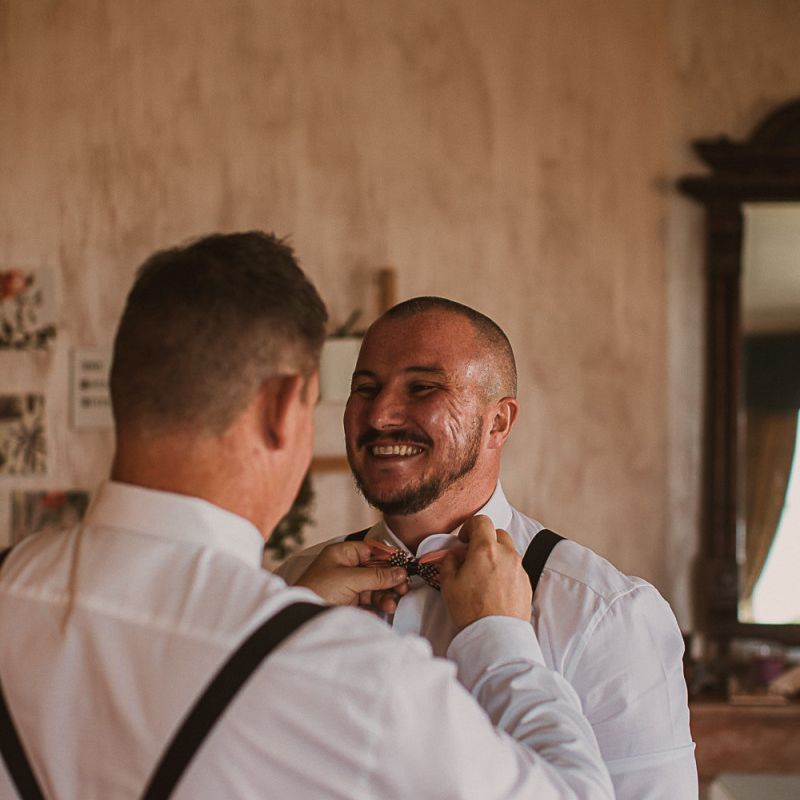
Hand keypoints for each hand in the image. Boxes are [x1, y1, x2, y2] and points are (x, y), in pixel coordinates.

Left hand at [295, 540, 407, 606]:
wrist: (300, 618)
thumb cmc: (318, 590)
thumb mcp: (350, 579)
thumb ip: (377, 576)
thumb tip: (400, 572)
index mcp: (342, 554)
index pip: (370, 551)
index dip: (387, 559)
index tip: (403, 567)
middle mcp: (345, 568)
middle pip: (375, 571)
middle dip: (389, 580)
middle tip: (403, 588)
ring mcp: (346, 587)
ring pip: (373, 588)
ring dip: (385, 595)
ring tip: (390, 605)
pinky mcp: (347, 604)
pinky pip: (368, 603)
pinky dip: (376, 607)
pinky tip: (382, 611)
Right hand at [439, 515, 531, 629]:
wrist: (496, 636)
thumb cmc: (471, 610)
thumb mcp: (448, 584)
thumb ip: (449, 562)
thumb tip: (454, 556)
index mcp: (486, 550)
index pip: (482, 521)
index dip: (470, 527)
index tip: (463, 540)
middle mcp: (507, 554)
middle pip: (497, 534)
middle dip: (484, 540)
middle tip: (472, 556)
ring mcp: (519, 569)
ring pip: (508, 551)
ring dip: (495, 555)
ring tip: (483, 574)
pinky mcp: (526, 583)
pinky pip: (514, 568)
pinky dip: (504, 570)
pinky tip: (494, 587)